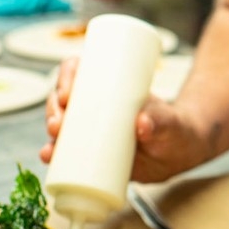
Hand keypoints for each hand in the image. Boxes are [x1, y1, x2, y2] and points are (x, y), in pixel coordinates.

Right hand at [40, 57, 210, 183]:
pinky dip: (54, 154)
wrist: (181, 153)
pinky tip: (47, 158)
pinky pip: (67, 150)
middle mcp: (96, 104)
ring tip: (51, 147)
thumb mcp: (170, 122)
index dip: (67, 77)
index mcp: (111, 86)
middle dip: (53, 109)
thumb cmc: (175, 128)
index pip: (80, 71)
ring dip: (50, 132)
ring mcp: (92, 128)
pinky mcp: (92, 152)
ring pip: (61, 123)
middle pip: (63, 98)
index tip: (68, 93)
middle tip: (59, 125)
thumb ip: (161, 120)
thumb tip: (142, 123)